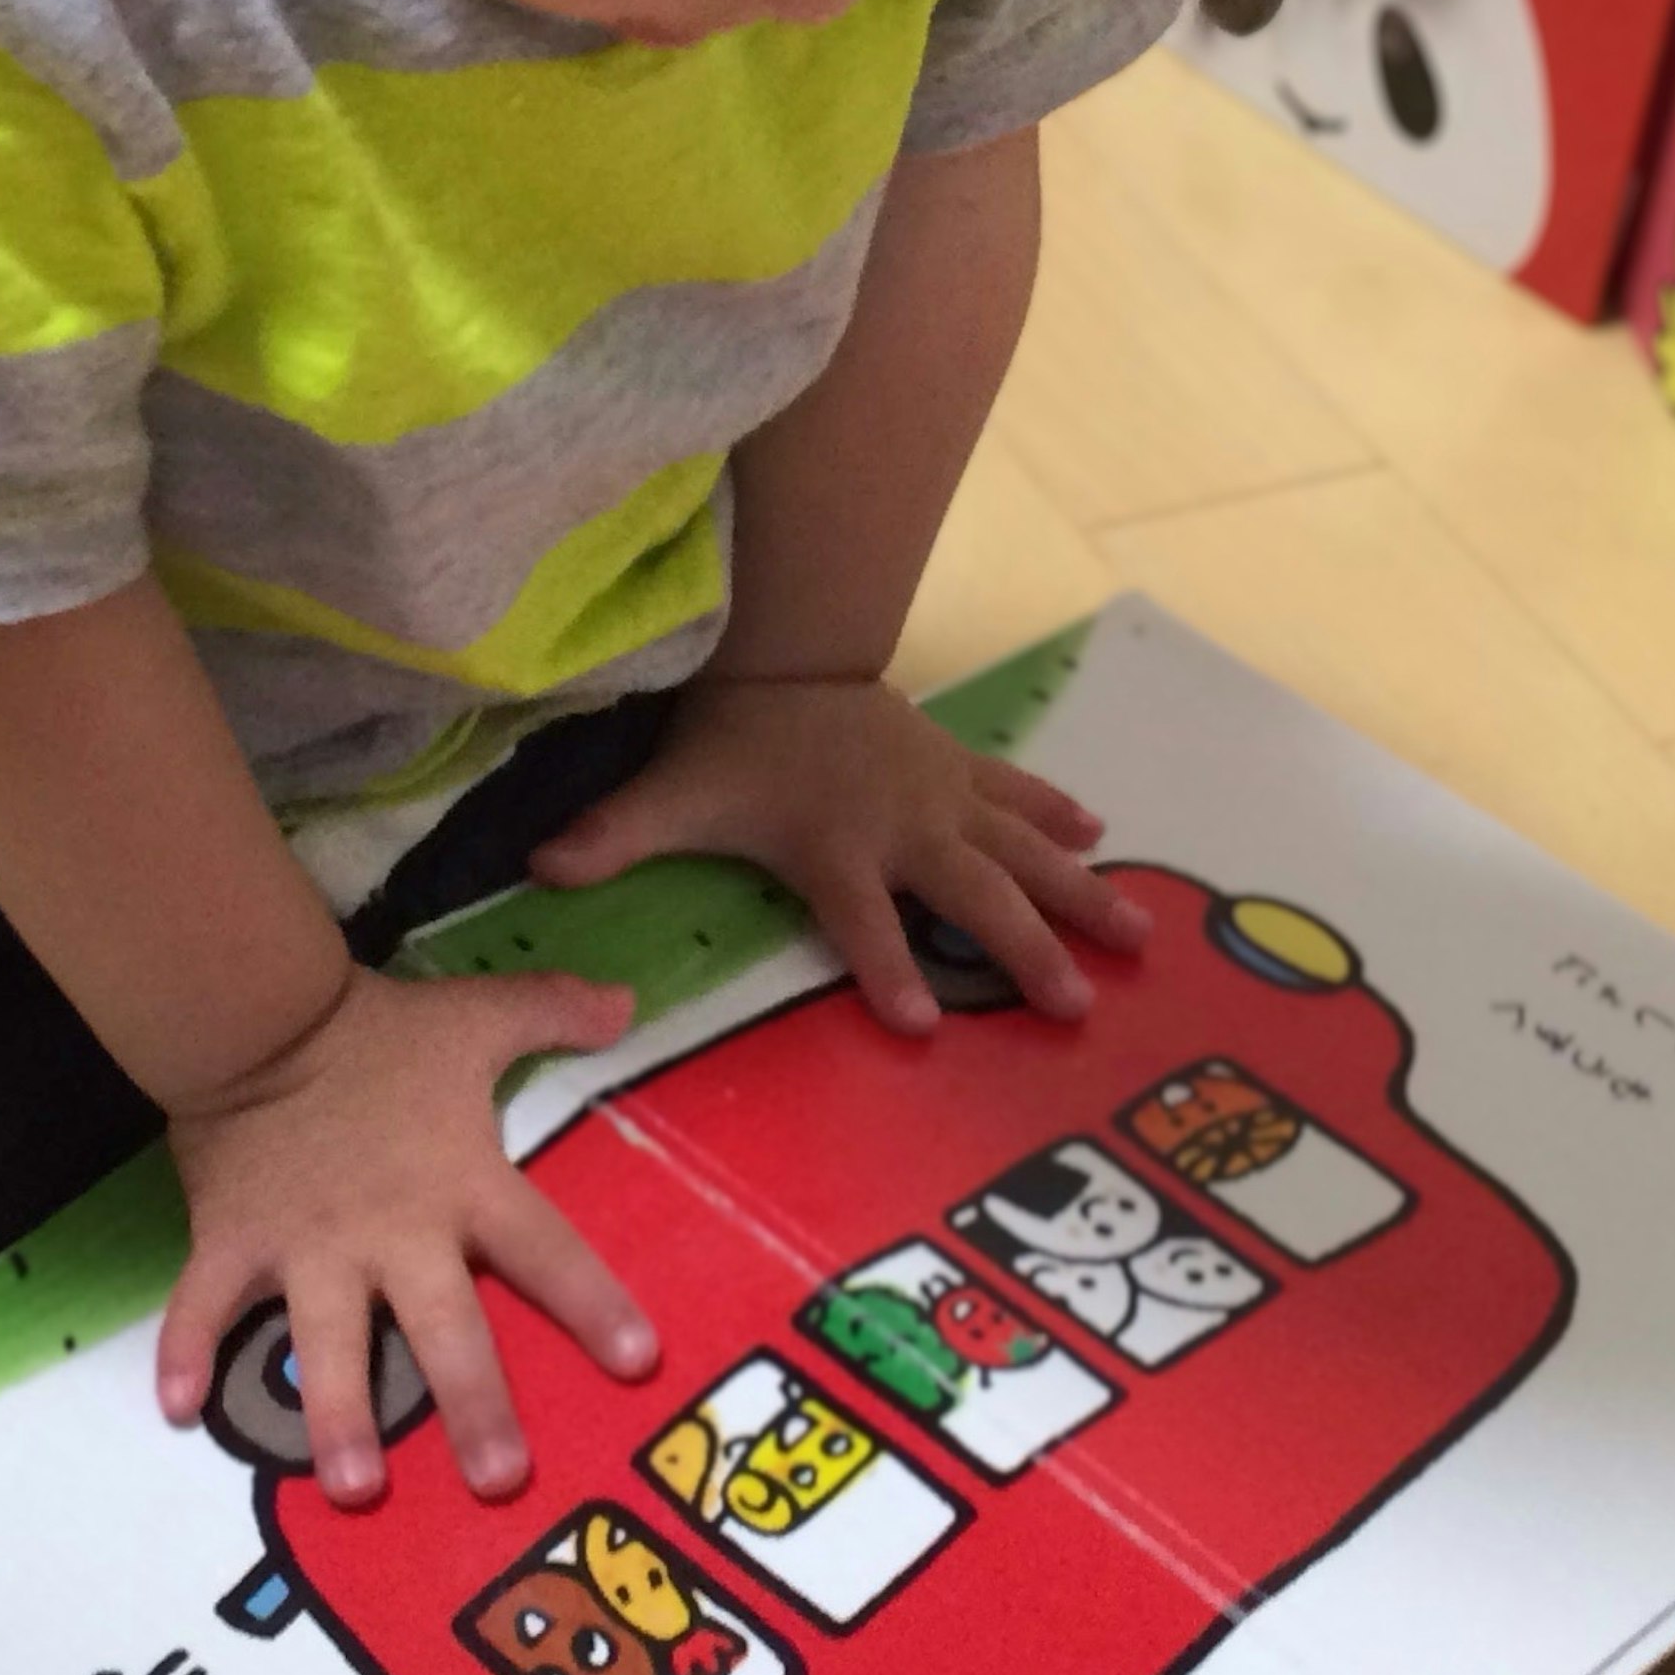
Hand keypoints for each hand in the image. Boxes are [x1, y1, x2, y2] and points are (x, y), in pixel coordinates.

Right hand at [153, 967, 651, 1509]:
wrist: (259, 1014)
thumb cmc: (379, 1030)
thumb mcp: (478, 1015)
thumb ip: (555, 1012)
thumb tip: (631, 1003)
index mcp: (464, 1187)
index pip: (547, 1252)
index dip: (594, 1304)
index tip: (638, 1362)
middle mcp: (394, 1234)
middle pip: (446, 1332)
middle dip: (473, 1407)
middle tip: (501, 1482)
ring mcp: (308, 1248)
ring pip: (328, 1346)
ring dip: (338, 1418)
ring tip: (356, 1488)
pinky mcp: (231, 1242)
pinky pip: (203, 1307)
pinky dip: (184, 1353)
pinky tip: (180, 1413)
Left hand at [523, 675, 1150, 1032]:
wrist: (779, 649)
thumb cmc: (730, 743)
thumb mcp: (671, 794)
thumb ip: (614, 835)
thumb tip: (537, 869)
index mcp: (837, 848)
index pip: (862, 920)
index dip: (886, 968)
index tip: (921, 1024)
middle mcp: (904, 827)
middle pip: (974, 895)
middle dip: (1025, 947)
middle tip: (1075, 1004)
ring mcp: (942, 796)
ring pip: (1021, 849)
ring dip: (1079, 892)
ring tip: (1137, 933)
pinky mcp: (957, 768)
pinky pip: (1018, 793)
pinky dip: (1057, 814)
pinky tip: (1104, 837)